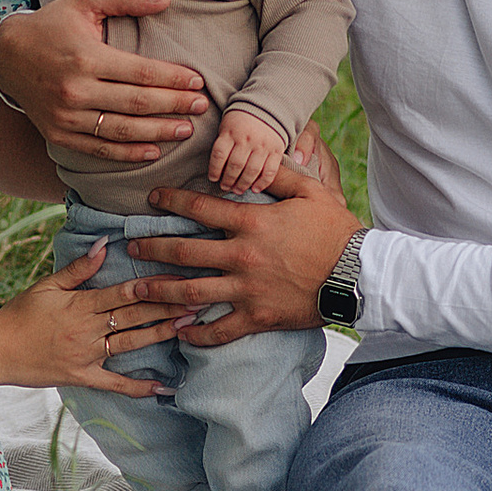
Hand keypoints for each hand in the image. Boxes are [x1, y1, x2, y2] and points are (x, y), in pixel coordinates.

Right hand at [0, 0, 209, 167]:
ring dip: (159, 132)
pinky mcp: (59, 134)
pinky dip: (128, 154)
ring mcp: (66, 117)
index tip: (197, 81)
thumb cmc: (52, 23)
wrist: (6, 55)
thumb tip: (165, 0)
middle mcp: (76, 90)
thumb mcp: (85, 0)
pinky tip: (154, 151)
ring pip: (122, 130)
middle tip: (201, 105)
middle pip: (137, 104)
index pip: (141, 72)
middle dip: (174, 106)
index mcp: (86, 57)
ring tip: (186, 129)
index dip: (173, 79)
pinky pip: (99, 149)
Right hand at [0, 247, 174, 395]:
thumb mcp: (48, 285)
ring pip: (131, 344)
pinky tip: (163, 387)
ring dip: (161, 334)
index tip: (178, 276)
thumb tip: (104, 244)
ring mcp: (87, 356)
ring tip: (188, 326)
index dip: (153, 284)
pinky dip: (139, 387)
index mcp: (81, 305)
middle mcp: (88, 331)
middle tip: (198, 298)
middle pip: (135, 316)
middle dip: (168, 306)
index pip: (124, 292)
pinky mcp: (83, 377)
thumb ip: (79, 268)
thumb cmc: (21, 313)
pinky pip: (116, 384)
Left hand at [128, 164, 361, 345]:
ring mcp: (247, 289)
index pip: (200, 208)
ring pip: (191, 292)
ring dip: (160, 291)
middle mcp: (242, 255)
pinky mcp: (257, 317)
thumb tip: (256, 156)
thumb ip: (278, 173)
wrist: (359, 274)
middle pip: (184, 252)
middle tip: (132, 248)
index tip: (152, 199)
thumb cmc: (336, 230)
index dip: (171, 201)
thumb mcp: (310, 190)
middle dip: (152, 249)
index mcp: (252, 222)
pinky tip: (180, 332)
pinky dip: (197, 333)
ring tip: (137, 290)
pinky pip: (219, 330)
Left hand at [208, 106, 285, 194]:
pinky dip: (263, 183)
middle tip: (225, 187)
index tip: (213, 179)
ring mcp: (263, 145)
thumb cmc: (241, 121)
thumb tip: (216, 170)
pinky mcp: (276, 150)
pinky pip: (270, 171)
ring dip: (243, 184)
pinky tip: (255, 189)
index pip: (219, 154)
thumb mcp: (227, 125)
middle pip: (235, 165)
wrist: (267, 107)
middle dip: (228, 180)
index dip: (215, 170)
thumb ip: (223, 144)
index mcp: (231, 131)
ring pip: (252, 170)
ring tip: (237, 190)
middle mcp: (247, 138)